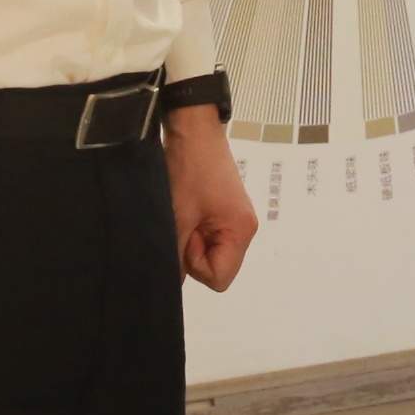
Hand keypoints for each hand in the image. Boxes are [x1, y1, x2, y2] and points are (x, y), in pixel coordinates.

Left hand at [164, 105, 255, 291]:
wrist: (194, 130)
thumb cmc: (188, 170)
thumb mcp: (178, 216)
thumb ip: (175, 255)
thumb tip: (169, 284)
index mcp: (240, 231)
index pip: (220, 278)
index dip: (196, 265)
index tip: (187, 238)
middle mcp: (245, 229)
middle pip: (218, 266)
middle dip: (194, 252)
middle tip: (184, 223)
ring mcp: (236, 219)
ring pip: (212, 251)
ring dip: (193, 239)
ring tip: (185, 212)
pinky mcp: (226, 210)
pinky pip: (211, 235)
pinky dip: (196, 229)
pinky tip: (188, 209)